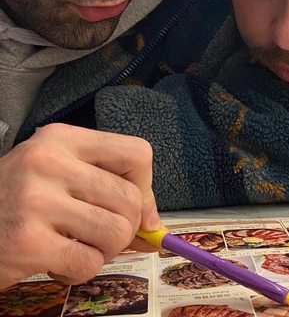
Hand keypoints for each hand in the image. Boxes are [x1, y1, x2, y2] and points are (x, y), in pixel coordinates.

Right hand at [0, 123, 159, 289]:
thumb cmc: (15, 200)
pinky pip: (89, 263)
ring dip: (104, 251)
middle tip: (96, 234)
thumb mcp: (57, 175)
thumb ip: (106, 189)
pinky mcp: (27, 243)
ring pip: (116, 232)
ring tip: (75, 245)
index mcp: (61, 138)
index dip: (144, 186)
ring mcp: (36, 202)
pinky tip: (54, 261)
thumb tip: (155, 226)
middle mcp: (49, 162)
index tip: (132, 206)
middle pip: (129, 199)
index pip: (137, 153)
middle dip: (124, 227)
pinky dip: (80, 270)